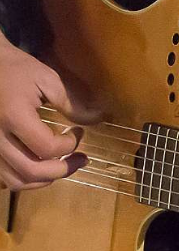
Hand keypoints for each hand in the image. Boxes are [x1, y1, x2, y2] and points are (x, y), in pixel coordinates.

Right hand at [0, 39, 94, 190]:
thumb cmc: (15, 69)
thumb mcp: (47, 79)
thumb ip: (70, 103)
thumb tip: (96, 119)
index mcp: (14, 117)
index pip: (47, 147)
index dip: (70, 144)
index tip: (80, 132)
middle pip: (31, 171)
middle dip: (63, 170)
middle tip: (82, 159)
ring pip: (16, 181)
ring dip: (44, 179)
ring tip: (63, 166)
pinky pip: (4, 177)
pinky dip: (25, 178)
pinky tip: (39, 165)